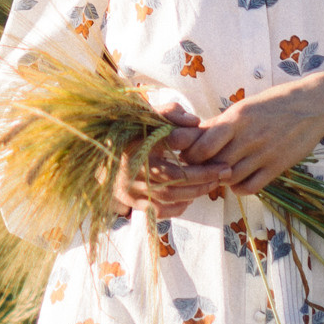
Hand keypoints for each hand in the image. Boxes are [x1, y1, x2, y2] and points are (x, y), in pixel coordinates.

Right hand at [110, 94, 224, 218]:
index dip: (201, 169)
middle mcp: (132, 174)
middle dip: (203, 181)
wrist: (99, 148)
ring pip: (168, 199)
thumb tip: (195, 122)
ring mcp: (129, 191)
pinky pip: (158, 211)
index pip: (175, 168)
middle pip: (175, 186)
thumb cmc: (129, 128)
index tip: (221, 163)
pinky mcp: (129, 201)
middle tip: (224, 174)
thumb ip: (170, 112)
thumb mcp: (146, 114)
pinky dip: (176, 207)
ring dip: (194, 194)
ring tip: (212, 183)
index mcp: (137, 151)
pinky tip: (189, 198)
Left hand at [177, 74, 323, 196]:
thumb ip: (221, 123)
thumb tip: (194, 134)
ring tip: (221, 173)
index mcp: (237, 117)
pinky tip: (239, 180)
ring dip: (220, 179)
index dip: (192, 154)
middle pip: (213, 164)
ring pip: (229, 178)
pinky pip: (250, 187)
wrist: (314, 104)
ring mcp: (264, 153)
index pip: (202, 144)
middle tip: (202, 167)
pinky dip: (239, 188)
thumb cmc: (274, 103)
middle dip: (202, 168)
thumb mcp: (245, 106)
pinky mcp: (278, 166)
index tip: (191, 154)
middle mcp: (248, 137)